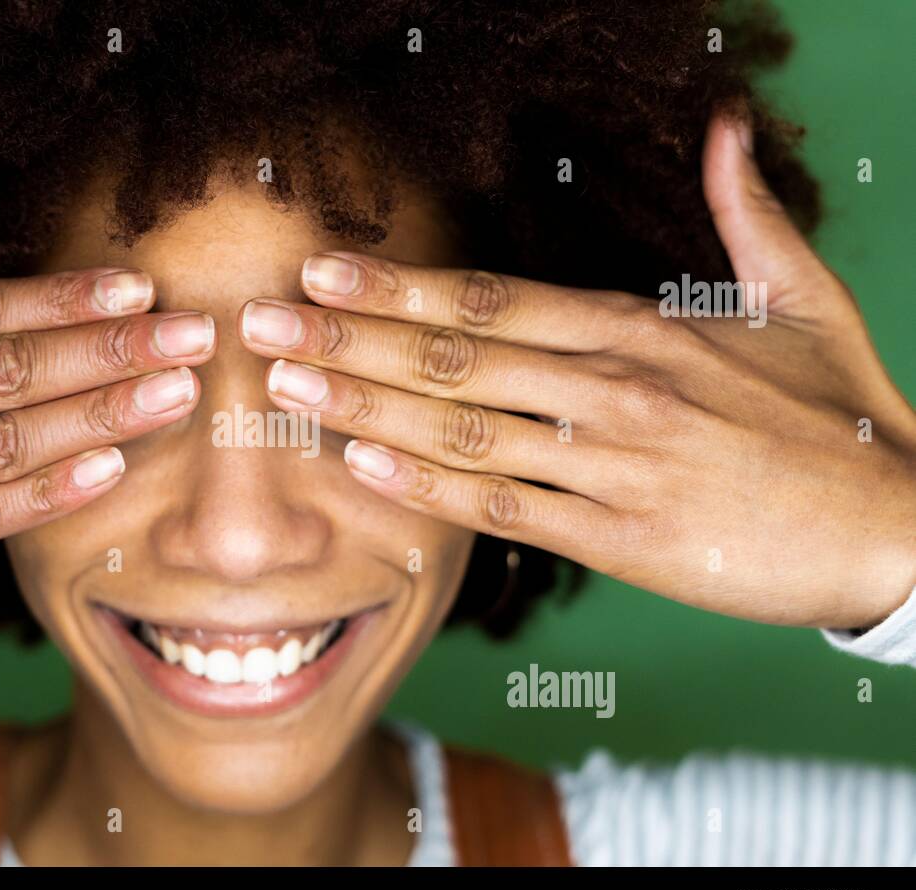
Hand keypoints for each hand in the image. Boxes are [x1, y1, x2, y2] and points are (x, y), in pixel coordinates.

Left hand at [239, 113, 915, 629]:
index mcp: (642, 327)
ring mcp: (615, 465)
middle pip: (455, 355)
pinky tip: (363, 465)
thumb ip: (747, 216)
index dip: (397, 286)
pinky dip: (428, 487)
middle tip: (260, 321)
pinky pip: (504, 508)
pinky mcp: (621, 538)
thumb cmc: (839, 415)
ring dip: (363, 405)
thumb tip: (725, 128)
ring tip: (285, 385)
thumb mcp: (805, 300)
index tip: (321, 271)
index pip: (491, 298)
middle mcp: (617, 387)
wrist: (896, 527)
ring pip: (463, 429)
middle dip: (348, 335)